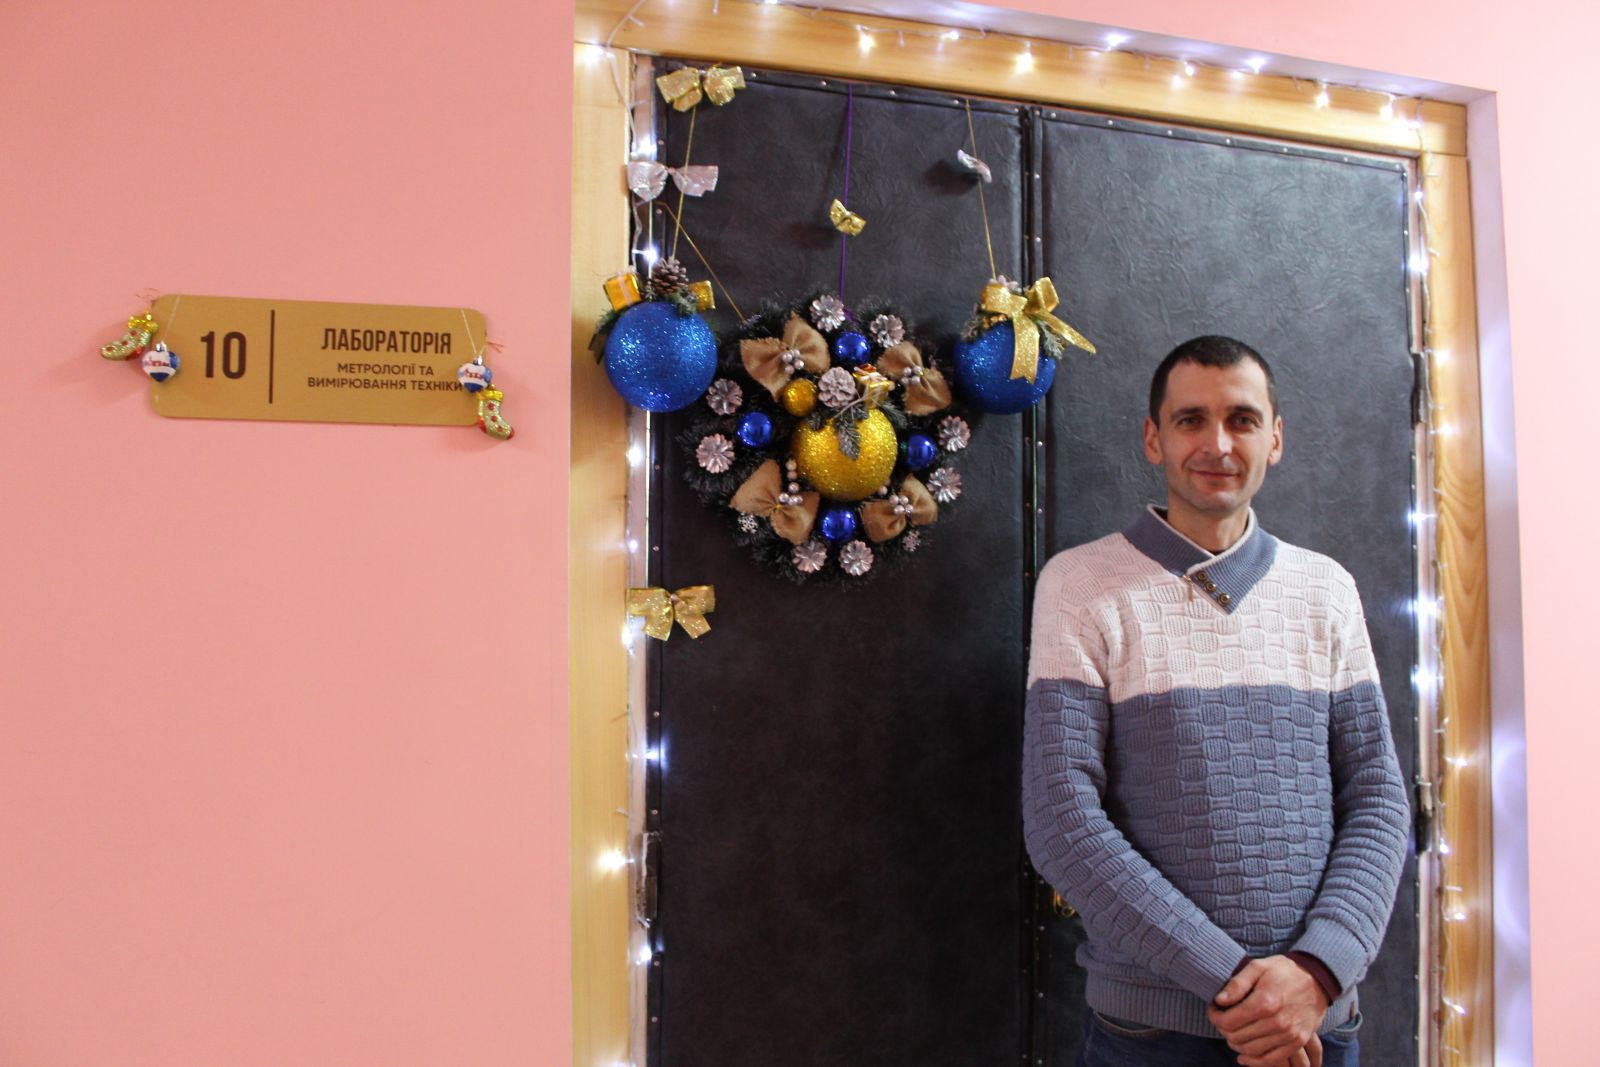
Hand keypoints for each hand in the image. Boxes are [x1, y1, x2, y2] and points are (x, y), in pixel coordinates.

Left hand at [1210, 956, 1328, 1065]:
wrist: (1317, 980)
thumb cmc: (1284, 971)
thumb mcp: (1258, 967)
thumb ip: (1237, 984)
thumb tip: (1219, 1000)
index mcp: (1265, 1002)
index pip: (1228, 1021)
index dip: (1215, 1016)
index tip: (1214, 1009)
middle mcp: (1277, 1022)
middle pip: (1237, 1037)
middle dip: (1223, 1029)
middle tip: (1222, 1019)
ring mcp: (1289, 1035)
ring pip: (1251, 1050)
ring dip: (1236, 1043)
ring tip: (1233, 1032)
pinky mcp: (1297, 1042)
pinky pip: (1271, 1060)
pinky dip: (1254, 1060)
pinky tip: (1243, 1055)